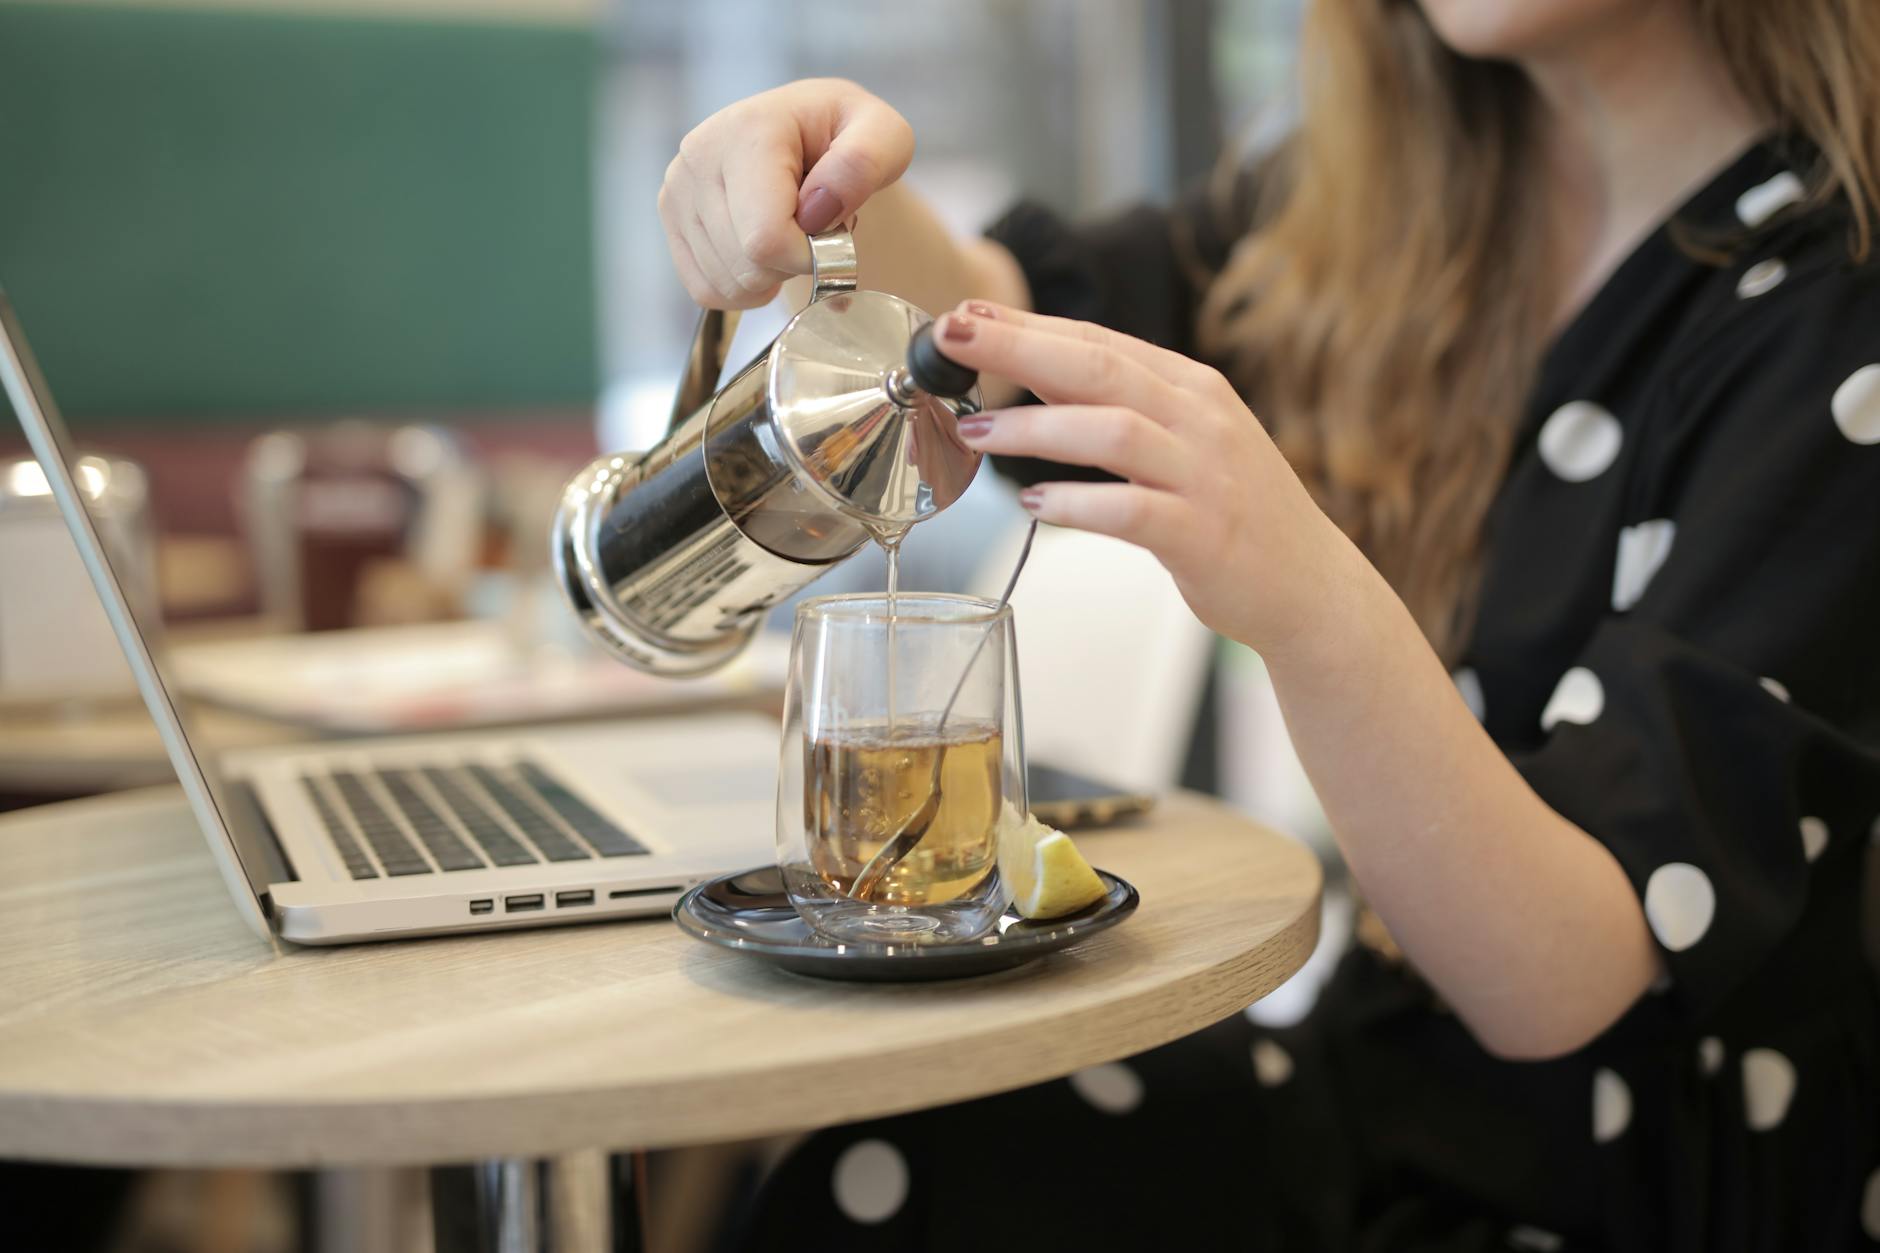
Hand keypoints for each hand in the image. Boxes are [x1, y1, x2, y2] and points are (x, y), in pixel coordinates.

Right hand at [658, 79, 914, 309]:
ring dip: (772, 276)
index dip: (810, 256)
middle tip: (813, 229)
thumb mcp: (883, 135)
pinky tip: (765, 253)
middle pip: (747, 265)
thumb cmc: (846, 136)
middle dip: (793, 264)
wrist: (811, 133)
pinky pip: (708, 291)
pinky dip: (745, 288)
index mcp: (749, 130)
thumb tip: (819, 207)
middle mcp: (699, 155)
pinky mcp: (670, 217)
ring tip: (789, 232)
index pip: (766, 237)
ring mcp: (677, 188)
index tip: (834, 234)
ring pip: (728, 283)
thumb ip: (864, 163)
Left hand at [937, 302, 1365, 659]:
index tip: (966, 316)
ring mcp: (1204, 475)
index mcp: (1192, 387)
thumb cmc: (1234, 512)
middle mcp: (1200, 420)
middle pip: (1098, 367)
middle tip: (954, 338)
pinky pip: (1130, 510)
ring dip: (1035, 428)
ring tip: (977, 430)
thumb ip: (1118, 407)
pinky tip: (1034, 504)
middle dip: (1020, 347)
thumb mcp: (1184, 440)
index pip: (1099, 341)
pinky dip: (1078, 503)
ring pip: (1111, 431)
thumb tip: (1032, 374)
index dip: (1028, 326)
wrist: (1309, 585)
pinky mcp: (1202, 534)